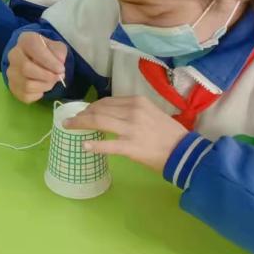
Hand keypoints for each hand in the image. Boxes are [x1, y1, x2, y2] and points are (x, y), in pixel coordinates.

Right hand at [5, 31, 67, 103]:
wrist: (36, 61)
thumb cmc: (48, 52)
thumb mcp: (57, 47)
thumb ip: (59, 52)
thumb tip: (58, 62)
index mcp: (25, 40)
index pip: (33, 48)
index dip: (48, 60)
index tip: (61, 69)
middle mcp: (14, 55)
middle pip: (26, 68)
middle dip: (46, 75)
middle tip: (59, 77)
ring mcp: (11, 72)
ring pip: (26, 84)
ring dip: (44, 86)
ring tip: (52, 81)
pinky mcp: (13, 87)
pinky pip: (25, 95)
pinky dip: (38, 94)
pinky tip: (42, 87)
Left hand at [64, 96, 187, 173]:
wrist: (184, 151)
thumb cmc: (169, 133)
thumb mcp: (152, 113)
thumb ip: (132, 111)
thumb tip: (111, 114)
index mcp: (137, 101)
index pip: (107, 101)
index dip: (91, 106)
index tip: (84, 111)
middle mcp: (132, 111)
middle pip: (99, 109)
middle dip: (82, 114)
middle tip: (71, 120)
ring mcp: (130, 129)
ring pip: (98, 121)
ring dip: (80, 123)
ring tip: (69, 127)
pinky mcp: (130, 146)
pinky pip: (107, 145)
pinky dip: (94, 145)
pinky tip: (84, 145)